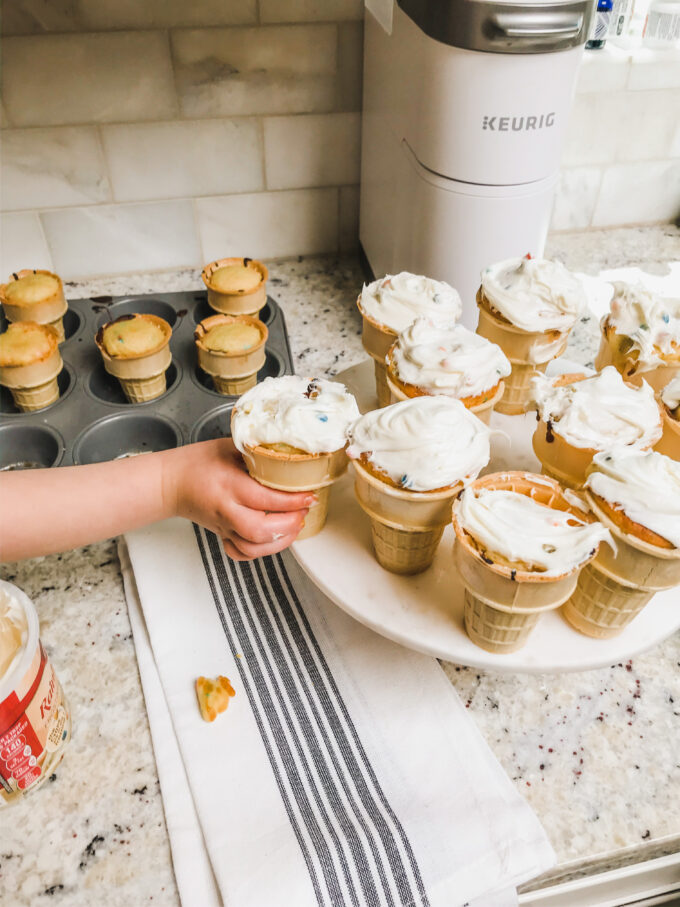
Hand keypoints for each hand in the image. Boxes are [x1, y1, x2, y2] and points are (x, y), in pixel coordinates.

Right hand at [163, 439, 313, 560]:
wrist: (171, 482)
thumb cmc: (198, 462)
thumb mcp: (230, 447)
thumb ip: (258, 453)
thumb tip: (290, 454)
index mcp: (228, 484)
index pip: (265, 498)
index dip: (292, 500)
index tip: (309, 495)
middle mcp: (225, 509)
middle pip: (260, 530)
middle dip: (289, 524)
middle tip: (303, 511)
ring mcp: (223, 526)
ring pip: (252, 548)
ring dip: (280, 542)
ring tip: (294, 526)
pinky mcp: (222, 535)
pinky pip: (241, 553)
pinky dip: (261, 552)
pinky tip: (273, 539)